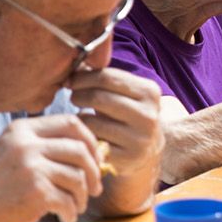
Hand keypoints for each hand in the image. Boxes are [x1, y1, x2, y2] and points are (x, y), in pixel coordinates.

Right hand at [0, 115, 103, 221]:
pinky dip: (71, 212)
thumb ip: (43, 147)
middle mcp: (27, 144)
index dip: (91, 141)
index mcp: (22, 130)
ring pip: (78, 177)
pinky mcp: (35, 192)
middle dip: (94, 171)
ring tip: (77, 207)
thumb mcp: (12, 154)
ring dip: (83, 196)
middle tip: (95, 188)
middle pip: (81, 149)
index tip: (95, 159)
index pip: (71, 122)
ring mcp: (31, 167)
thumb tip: (91, 152)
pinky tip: (66, 218)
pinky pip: (69, 201)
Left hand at [64, 67, 163, 181]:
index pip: (108, 77)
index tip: (72, 80)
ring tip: (80, 115)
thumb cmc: (127, 114)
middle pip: (99, 98)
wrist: (147, 150)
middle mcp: (149, 115)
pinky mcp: (127, 158)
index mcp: (150, 92)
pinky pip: (92, 142)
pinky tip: (86, 133)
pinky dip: (85, 136)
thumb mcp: (126, 93)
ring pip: (92, 122)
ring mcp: (139, 139)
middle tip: (73, 97)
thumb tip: (77, 62)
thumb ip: (105, 78)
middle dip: (78, 95)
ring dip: (79, 117)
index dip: (84, 77)